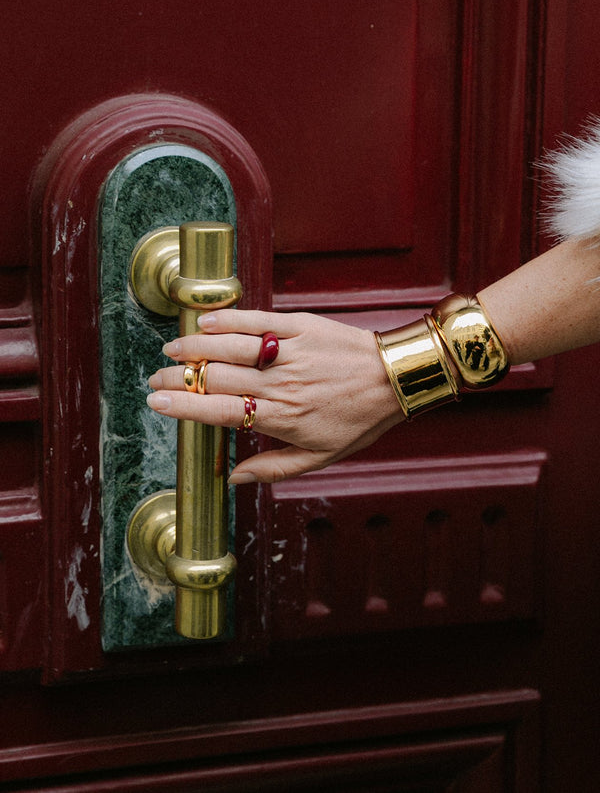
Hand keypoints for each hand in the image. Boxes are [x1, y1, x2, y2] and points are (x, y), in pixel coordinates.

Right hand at [147, 309, 404, 482]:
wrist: (395, 379)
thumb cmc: (359, 420)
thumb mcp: (322, 458)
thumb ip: (275, 470)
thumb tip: (234, 477)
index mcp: (282, 418)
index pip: (220, 412)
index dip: (184, 406)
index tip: (157, 403)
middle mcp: (281, 384)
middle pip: (217, 378)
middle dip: (179, 378)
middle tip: (156, 378)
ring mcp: (290, 352)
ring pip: (231, 347)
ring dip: (195, 346)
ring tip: (172, 349)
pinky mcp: (302, 326)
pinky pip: (258, 320)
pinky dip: (229, 320)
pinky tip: (206, 322)